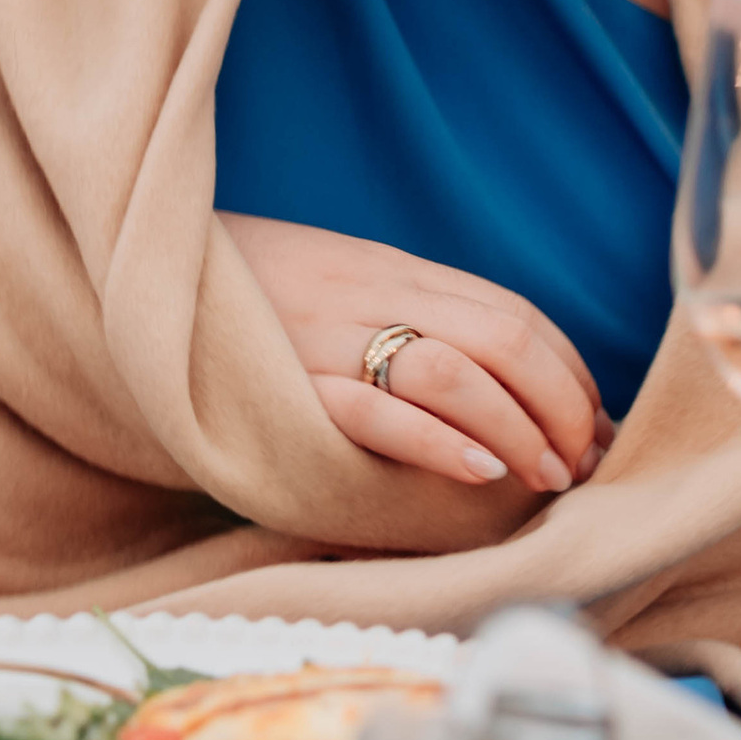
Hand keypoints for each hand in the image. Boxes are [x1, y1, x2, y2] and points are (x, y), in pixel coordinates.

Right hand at [219, 218, 612, 496]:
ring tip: (546, 475)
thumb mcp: (342, 282)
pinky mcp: (286, 386)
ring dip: (517, 428)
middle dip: (561, 406)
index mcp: (393, 270)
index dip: (569, 373)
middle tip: (582, 463)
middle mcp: (371, 295)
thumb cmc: (253, 292)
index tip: (595, 425)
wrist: (145, 264)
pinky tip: (478, 470)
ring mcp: (328, 338)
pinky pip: (373, 411)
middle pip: (503, 340)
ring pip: (453, 372)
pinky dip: (436, 440)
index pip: (514, 315)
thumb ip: (409, 315)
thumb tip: (501, 379)